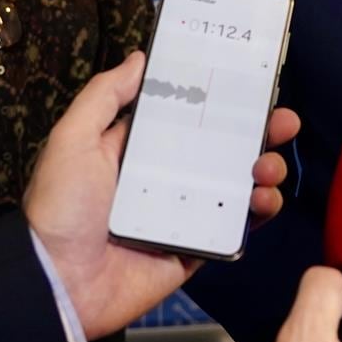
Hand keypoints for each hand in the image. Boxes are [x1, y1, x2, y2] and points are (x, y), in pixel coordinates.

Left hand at [23, 50, 299, 336]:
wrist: (58, 283)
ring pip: (237, 186)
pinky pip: (234, 229)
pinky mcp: (195, 250)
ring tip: (266, 167)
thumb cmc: (61, 207)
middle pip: (223, 148)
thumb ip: (104, 96)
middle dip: (258, 131)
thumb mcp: (73, 139)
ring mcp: (184, 215)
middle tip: (283, 121)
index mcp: (137, 151)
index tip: (250, 83)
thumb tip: (139, 58)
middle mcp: (165, 179)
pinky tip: (263, 199)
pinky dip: (257, 213)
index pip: (187, 117)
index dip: (218, 100)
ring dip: (264, 170)